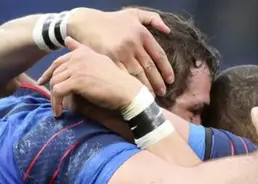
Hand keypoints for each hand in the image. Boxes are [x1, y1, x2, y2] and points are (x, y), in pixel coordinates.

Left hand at [38, 37, 143, 116]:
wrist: (127, 92)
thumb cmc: (116, 81)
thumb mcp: (99, 62)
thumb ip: (82, 51)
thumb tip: (67, 39)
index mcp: (83, 52)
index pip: (59, 61)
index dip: (49, 72)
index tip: (43, 82)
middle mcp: (78, 57)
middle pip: (55, 72)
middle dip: (49, 86)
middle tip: (50, 100)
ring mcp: (77, 68)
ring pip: (54, 82)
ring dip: (54, 98)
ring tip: (57, 110)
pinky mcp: (76, 81)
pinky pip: (58, 92)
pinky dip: (56, 103)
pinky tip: (60, 112)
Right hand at [53, 8, 172, 94]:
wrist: (87, 22)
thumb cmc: (111, 20)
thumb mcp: (133, 13)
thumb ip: (152, 18)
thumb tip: (168, 30)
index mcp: (141, 33)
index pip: (159, 55)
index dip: (166, 69)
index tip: (171, 80)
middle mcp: (133, 43)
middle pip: (149, 67)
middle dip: (157, 82)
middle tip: (162, 93)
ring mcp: (121, 51)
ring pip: (138, 74)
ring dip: (145, 87)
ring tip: (150, 96)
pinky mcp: (109, 59)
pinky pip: (122, 75)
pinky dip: (129, 85)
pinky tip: (134, 92)